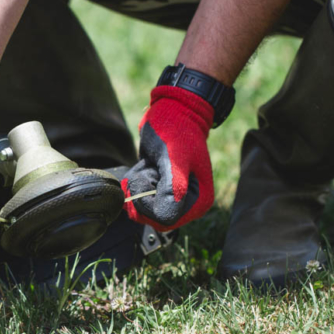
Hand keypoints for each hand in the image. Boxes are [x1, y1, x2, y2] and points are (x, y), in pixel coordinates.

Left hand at [121, 86, 214, 230]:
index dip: (147, 204)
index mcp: (198, 202)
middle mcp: (188, 206)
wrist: (173, 112)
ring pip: (143, 210)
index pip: (164, 221)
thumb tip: (169, 215)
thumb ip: (174, 186)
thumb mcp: (174, 157)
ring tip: (148, 166)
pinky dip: (135, 184)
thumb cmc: (176, 129)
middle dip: (141, 195)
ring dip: (137, 188)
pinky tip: (144, 167)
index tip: (146, 178)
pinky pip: (140, 199)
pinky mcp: (161, 192)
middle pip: (152, 219)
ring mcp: (174, 200)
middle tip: (148, 169)